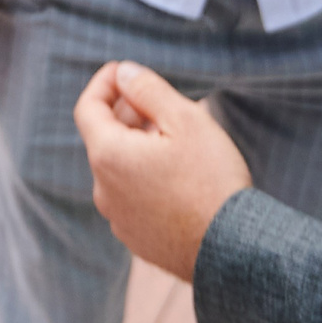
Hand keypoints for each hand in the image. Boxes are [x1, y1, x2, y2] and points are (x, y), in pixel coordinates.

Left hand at [72, 60, 251, 281]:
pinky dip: (146, 177)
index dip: (104, 83)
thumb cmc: (211, 180)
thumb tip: (123, 73)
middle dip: (129, 114)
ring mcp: (118, 218)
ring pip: (121, 168)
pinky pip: (133, 196)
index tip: (125, 71)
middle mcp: (103, 189)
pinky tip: (180, 175)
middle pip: (105, 138)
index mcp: (107, 156)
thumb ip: (148, 89)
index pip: (87, 108)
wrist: (233, 250)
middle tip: (163, 103)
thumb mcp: (185, 119)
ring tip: (178, 139)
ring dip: (139, 147)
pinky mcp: (137, 238)